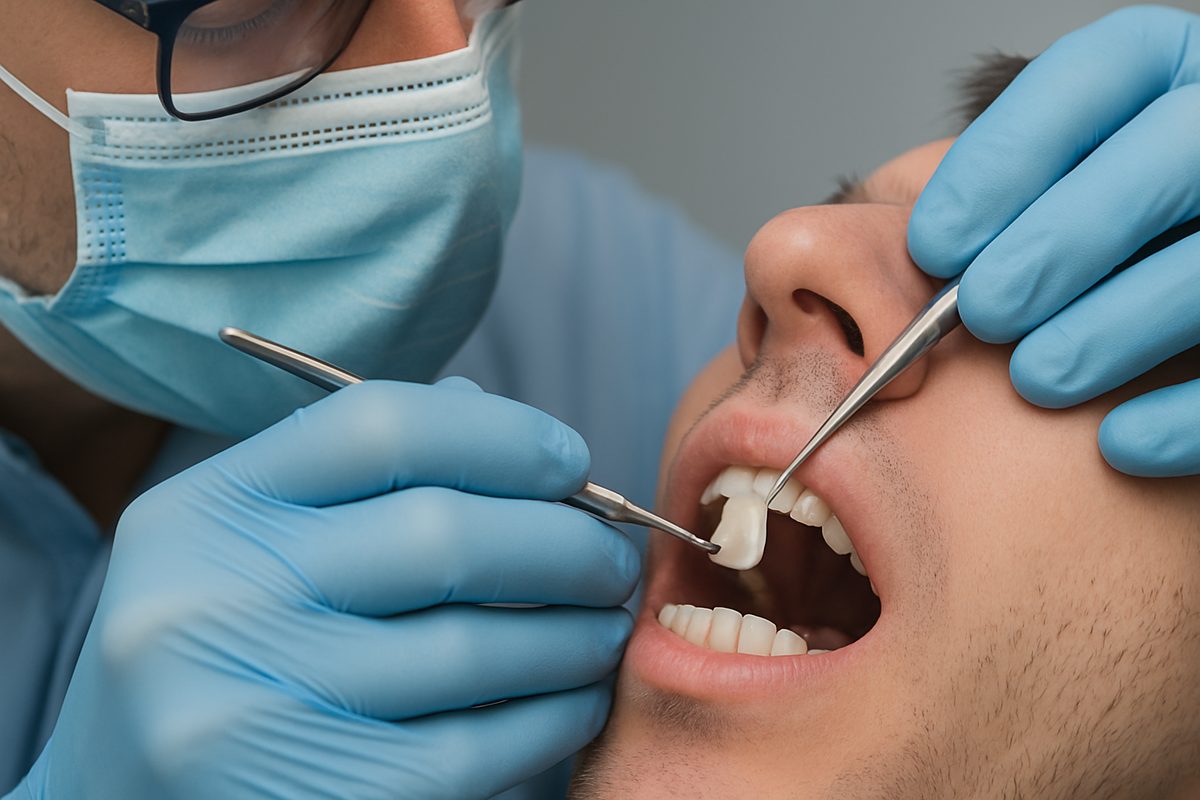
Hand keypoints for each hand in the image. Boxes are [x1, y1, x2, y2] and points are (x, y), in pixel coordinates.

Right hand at [12, 379, 637, 799]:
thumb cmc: (222, 648)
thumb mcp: (252, 541)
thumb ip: (364, 476)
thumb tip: (510, 430)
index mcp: (207, 514)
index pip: (380, 427)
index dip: (504, 435)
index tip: (570, 463)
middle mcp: (213, 605)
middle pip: (440, 536)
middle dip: (565, 542)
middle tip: (613, 556)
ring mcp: (250, 714)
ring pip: (471, 652)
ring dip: (575, 634)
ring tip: (606, 624)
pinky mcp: (308, 799)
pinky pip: (470, 752)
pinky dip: (550, 717)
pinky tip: (576, 697)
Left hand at [908, 5, 1199, 476]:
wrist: (1181, 300)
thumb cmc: (1104, 238)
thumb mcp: (1058, 183)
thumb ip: (1007, 194)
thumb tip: (912, 245)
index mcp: (1171, 75)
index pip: (1098, 75)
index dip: (1004, 162)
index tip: (934, 245)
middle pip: (1170, 158)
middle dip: (1058, 243)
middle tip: (982, 313)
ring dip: (1110, 329)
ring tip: (1035, 377)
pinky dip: (1182, 416)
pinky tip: (1116, 441)